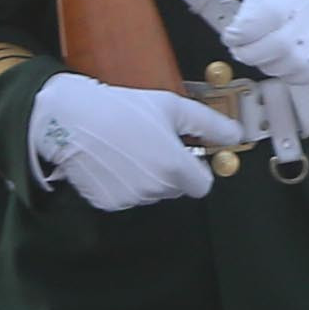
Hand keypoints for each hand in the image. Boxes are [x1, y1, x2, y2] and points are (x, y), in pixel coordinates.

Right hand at [30, 73, 243, 208]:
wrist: (73, 118)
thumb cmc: (122, 108)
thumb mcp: (171, 106)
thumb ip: (209, 123)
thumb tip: (234, 134)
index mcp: (174, 167)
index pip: (201, 185)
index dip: (195, 169)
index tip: (183, 153)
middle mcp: (154, 188)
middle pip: (175, 188)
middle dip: (170, 171)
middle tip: (151, 143)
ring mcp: (130, 198)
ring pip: (150, 193)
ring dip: (145, 177)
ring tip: (127, 148)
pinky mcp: (107, 203)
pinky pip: (125, 197)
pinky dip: (122, 184)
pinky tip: (112, 160)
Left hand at [221, 0, 308, 78]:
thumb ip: (249, 4)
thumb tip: (235, 30)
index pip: (252, 27)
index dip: (235, 34)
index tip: (230, 33)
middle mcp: (303, 26)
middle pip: (260, 52)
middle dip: (243, 50)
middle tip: (239, 43)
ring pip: (271, 68)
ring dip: (260, 59)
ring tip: (264, 42)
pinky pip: (289, 77)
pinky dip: (279, 69)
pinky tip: (280, 53)